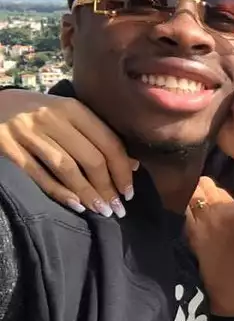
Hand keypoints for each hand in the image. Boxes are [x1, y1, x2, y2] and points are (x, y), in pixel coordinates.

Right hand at [0, 90, 137, 215]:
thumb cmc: (40, 113)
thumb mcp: (70, 116)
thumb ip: (98, 136)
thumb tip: (134, 164)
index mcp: (73, 109)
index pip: (108, 142)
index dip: (122, 170)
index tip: (129, 192)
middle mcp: (53, 119)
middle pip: (90, 158)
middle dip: (108, 187)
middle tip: (118, 209)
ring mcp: (29, 133)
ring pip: (67, 169)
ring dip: (88, 194)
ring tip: (102, 211)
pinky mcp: (8, 147)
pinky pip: (38, 175)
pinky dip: (59, 192)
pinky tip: (75, 205)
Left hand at [185, 177, 233, 315]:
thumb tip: (219, 199)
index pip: (212, 184)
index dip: (208, 188)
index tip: (208, 192)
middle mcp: (218, 211)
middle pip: (197, 187)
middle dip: (196, 190)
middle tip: (199, 198)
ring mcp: (202, 224)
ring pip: (187, 200)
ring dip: (189, 203)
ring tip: (195, 210)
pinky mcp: (191, 236)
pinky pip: (184, 217)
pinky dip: (186, 217)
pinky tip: (192, 224)